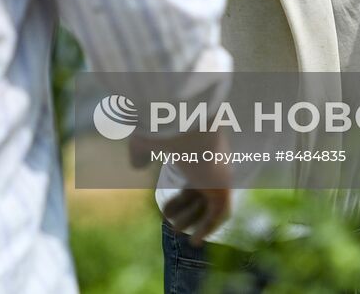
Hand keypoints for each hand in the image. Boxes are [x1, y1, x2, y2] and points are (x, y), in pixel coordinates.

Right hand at [129, 124, 232, 243]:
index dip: (179, 196)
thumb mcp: (146, 139)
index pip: (192, 176)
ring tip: (175, 231)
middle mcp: (213, 161)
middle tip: (170, 224)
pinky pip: (218, 214)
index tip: (166, 209)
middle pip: (200, 191)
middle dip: (185, 209)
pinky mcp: (222, 188)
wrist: (185, 118)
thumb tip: (136, 165)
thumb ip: (141, 151)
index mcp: (199, 148)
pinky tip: (194, 240)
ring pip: (209, 203)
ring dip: (193, 220)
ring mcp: (219, 175)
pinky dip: (208, 228)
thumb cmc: (164, 125)